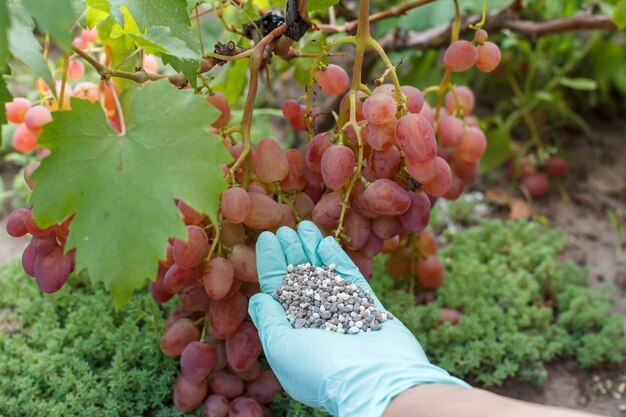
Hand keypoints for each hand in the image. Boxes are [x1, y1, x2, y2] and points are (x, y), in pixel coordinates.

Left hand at [248, 221, 468, 416]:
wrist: (376, 380)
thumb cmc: (321, 369)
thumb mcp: (281, 347)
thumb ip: (268, 320)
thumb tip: (256, 299)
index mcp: (293, 334)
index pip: (277, 292)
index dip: (271, 264)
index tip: (267, 239)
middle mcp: (316, 322)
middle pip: (300, 280)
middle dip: (291, 254)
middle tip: (284, 228)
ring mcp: (342, 313)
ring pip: (324, 275)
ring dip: (312, 251)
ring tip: (304, 226)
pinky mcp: (367, 306)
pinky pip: (349, 278)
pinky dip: (337, 260)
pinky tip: (326, 242)